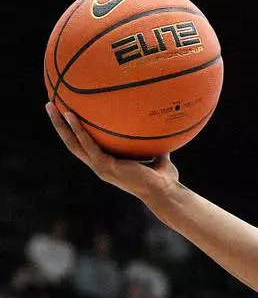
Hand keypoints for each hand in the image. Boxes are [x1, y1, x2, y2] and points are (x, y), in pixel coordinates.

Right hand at [45, 103, 178, 199]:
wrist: (165, 192)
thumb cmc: (164, 177)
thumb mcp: (157, 154)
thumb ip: (154, 141)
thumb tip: (160, 122)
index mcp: (107, 163)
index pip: (85, 146)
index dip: (74, 132)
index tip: (66, 115)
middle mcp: (100, 165)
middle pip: (72, 143)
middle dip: (59, 125)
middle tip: (50, 105)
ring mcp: (100, 167)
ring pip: (73, 143)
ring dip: (61, 125)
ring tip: (52, 106)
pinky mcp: (105, 167)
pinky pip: (88, 145)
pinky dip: (78, 130)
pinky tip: (71, 116)